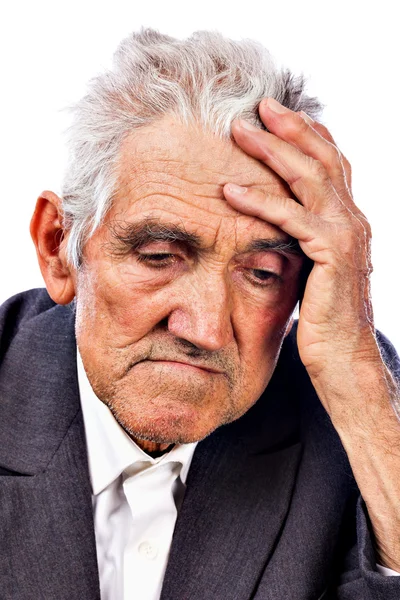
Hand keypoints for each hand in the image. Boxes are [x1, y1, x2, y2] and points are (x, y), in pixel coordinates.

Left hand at [223, 98, 399, 570]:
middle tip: (256, 106)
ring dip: (272, 152)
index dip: (304, 135)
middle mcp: (352, 220)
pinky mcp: (332, 257)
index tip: (273, 115)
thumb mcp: (311, 270)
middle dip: (289, 128)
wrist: (343, 360)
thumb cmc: (323, 320)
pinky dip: (260, 203)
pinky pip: (292, 220)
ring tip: (238, 132)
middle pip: (322, 158)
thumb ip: (302, 241)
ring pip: (309, 179)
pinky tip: (229, 192)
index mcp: (347, 220)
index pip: (329, 164)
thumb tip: (277, 226)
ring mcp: (346, 236)